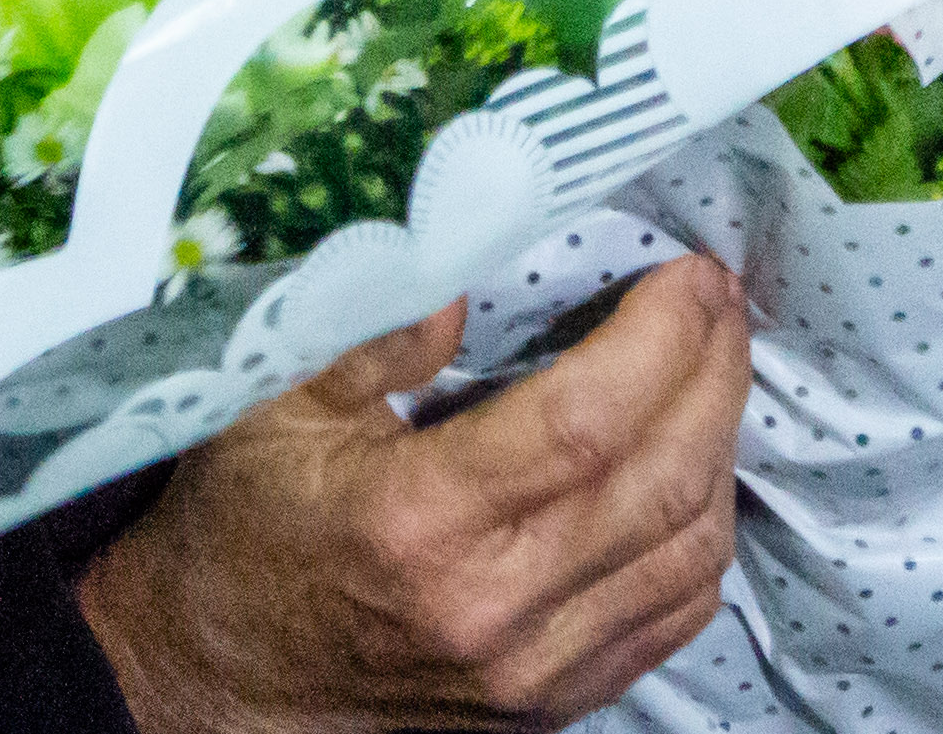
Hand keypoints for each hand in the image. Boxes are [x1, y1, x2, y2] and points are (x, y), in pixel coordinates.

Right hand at [77, 255, 753, 733]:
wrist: (219, 684)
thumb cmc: (246, 528)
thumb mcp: (271, 403)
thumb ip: (374, 325)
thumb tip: (470, 253)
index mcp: (418, 520)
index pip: (588, 419)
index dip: (662, 335)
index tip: (688, 272)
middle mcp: (491, 604)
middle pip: (663, 476)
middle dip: (715, 367)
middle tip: (718, 297)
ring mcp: (532, 670)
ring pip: (689, 547)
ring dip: (724, 441)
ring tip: (716, 362)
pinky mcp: (554, 702)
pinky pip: (676, 613)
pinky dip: (705, 529)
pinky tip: (696, 462)